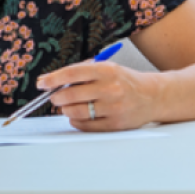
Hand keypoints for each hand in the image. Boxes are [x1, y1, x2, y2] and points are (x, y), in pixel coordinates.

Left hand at [36, 61, 157, 131]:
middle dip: (57, 97)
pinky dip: (76, 121)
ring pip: (76, 111)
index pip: (72, 73)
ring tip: (66, 106)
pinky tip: (76, 116)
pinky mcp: (115, 124)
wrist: (153, 96)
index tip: (42, 83)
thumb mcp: (107, 68)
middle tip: (54, 97)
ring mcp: (113, 107)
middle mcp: (110, 88)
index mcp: (106, 70)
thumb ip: (82, 73)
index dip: (53, 79)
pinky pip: (86, 126)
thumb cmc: (124, 80)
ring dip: (65, 110)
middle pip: (71, 94)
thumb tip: (53, 81)